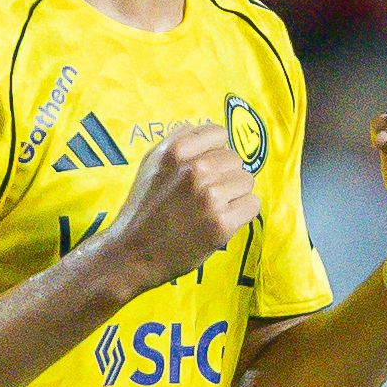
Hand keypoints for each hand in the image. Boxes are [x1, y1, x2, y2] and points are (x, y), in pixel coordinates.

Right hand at [97, 122, 259, 290]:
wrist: (133, 252)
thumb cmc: (144, 208)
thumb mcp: (151, 164)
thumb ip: (178, 142)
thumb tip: (211, 133)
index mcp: (175, 151)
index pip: (219, 133)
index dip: (215, 150)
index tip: (206, 167)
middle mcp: (194, 170)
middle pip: (235, 159)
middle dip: (225, 174)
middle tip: (206, 194)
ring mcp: (210, 197)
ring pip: (246, 181)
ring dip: (235, 194)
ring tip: (213, 208)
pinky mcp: (222, 223)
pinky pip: (252, 204)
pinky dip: (242, 213)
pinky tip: (223, 220)